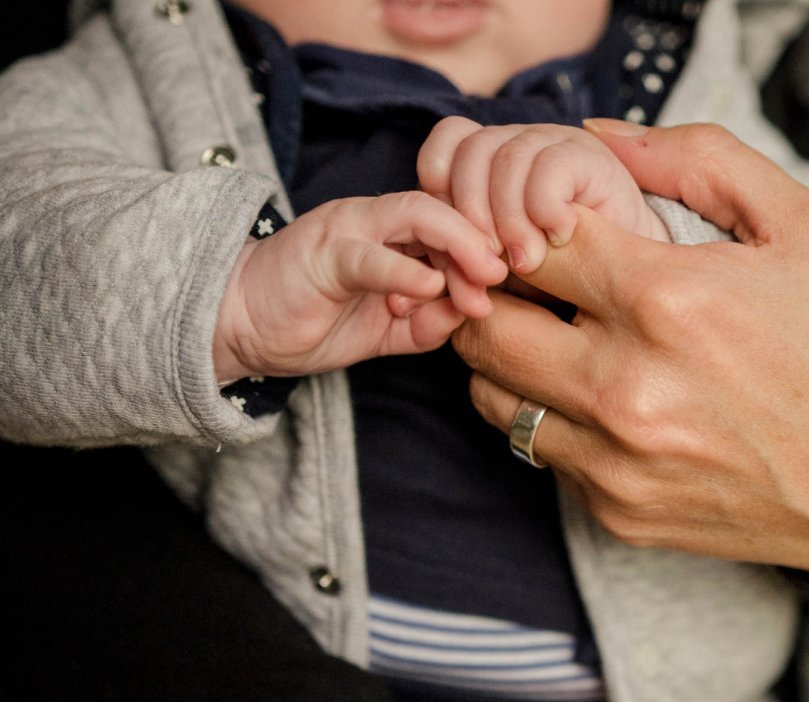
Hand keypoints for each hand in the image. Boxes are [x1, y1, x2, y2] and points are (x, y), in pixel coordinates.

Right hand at [214, 192, 506, 382]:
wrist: (241, 325)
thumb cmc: (315, 321)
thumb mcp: (389, 331)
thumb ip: (431, 322)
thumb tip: (473, 314)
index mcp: (397, 234)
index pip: (459, 223)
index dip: (491, 246)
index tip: (515, 281)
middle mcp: (377, 220)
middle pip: (449, 209)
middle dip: (487, 239)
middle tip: (510, 274)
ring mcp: (349, 230)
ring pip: (417, 216)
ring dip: (459, 244)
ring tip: (484, 276)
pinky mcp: (322, 254)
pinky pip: (370, 255)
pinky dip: (404, 270)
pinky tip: (431, 288)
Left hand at [417, 116, 669, 275]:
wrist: (635, 285)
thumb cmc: (562, 285)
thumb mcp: (496, 278)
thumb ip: (460, 272)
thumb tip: (415, 293)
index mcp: (490, 162)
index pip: (442, 150)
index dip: (440, 199)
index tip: (454, 258)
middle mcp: (520, 143)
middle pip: (468, 152)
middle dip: (470, 220)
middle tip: (487, 271)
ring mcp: (557, 144)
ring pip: (504, 158)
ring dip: (507, 220)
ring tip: (526, 263)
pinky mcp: (593, 157)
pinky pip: (548, 168)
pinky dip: (545, 209)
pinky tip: (559, 239)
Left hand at [451, 121, 808, 587]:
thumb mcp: (804, 226)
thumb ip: (698, 162)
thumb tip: (599, 139)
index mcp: (671, 300)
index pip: (526, 239)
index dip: (523, 220)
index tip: (553, 225)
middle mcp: (629, 388)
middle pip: (483, 322)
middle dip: (496, 287)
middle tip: (537, 278)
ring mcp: (618, 461)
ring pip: (490, 395)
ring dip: (510, 355)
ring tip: (565, 336)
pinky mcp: (619, 513)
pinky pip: (538, 453)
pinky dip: (554, 417)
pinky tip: (609, 399)